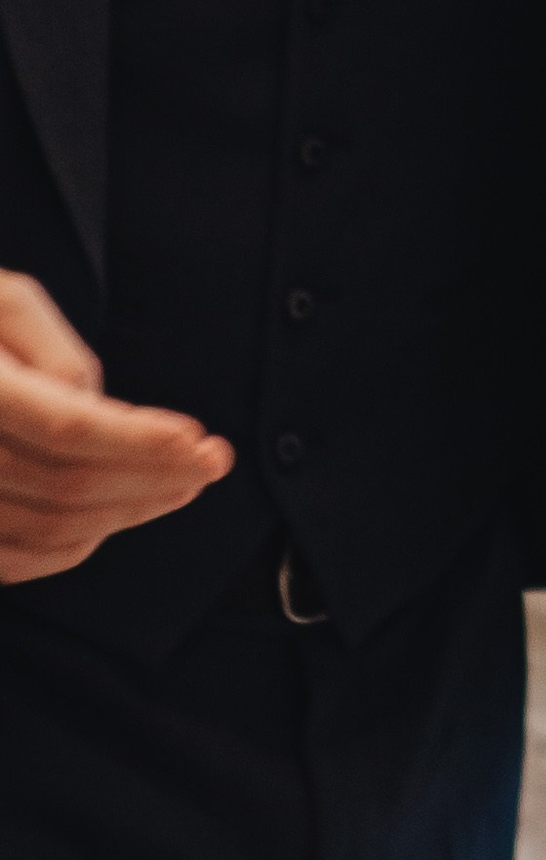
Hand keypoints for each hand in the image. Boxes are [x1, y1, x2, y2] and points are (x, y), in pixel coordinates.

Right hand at [0, 271, 231, 583]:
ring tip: (178, 487)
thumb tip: (99, 411)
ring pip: (46, 530)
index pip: (67, 428)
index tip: (202, 442)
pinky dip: (71, 547)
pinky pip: (10, 559)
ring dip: (125, 515)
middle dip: (151, 479)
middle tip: (211, 464)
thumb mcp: (1, 300)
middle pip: (66, 486)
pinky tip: (113, 520)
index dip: (140, 442)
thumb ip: (54, 352)